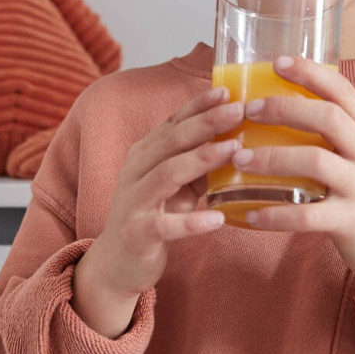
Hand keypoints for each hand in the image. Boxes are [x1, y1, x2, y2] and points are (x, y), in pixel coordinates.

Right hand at [72, 87, 242, 335]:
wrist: (116, 263)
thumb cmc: (152, 216)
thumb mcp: (174, 185)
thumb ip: (197, 163)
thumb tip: (237, 139)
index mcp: (144, 155)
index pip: (173, 122)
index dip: (198, 106)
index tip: (227, 90)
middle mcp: (135, 172)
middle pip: (171, 141)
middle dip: (206, 123)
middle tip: (238, 110)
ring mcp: (134, 202)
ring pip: (166, 174)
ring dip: (200, 160)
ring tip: (233, 150)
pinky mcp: (138, 233)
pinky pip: (166, 225)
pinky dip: (192, 221)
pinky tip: (218, 218)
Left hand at [232, 56, 354, 309]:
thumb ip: (338, 130)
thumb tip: (283, 101)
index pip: (343, 90)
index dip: (310, 72)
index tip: (277, 62)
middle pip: (328, 118)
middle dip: (284, 108)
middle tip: (248, 110)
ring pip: (315, 162)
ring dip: (271, 157)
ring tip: (239, 157)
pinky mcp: (352, 222)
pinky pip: (307, 215)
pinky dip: (275, 214)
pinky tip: (250, 212)